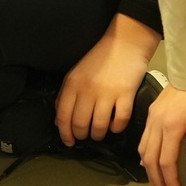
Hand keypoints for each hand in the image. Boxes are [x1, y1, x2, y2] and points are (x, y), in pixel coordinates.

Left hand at [55, 13, 161, 145]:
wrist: (125, 43)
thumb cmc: (99, 59)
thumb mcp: (76, 73)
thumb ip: (65, 96)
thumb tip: (60, 122)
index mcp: (73, 84)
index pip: (63, 116)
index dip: (65, 134)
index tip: (69, 142)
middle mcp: (88, 89)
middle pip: (80, 124)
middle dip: (81, 135)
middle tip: (86, 136)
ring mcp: (107, 93)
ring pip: (98, 126)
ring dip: (98, 135)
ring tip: (100, 133)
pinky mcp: (126, 94)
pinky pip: (120, 120)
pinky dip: (116, 128)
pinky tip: (115, 126)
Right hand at [138, 80, 185, 185]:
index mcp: (172, 125)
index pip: (167, 160)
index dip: (170, 180)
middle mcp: (158, 122)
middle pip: (151, 159)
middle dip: (157, 180)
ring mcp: (153, 117)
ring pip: (144, 149)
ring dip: (149, 169)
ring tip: (157, 184)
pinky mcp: (152, 112)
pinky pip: (143, 138)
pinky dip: (144, 154)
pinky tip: (147, 163)